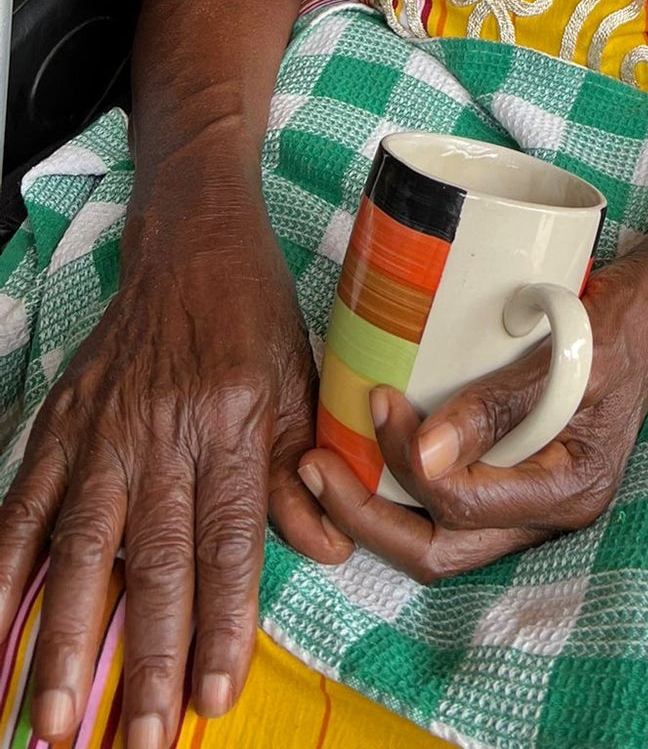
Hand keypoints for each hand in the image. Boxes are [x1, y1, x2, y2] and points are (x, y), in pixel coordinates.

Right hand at [0, 193, 351, 744]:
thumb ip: (302, 472)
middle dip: (145, 661)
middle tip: (136, 741)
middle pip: (153, 564)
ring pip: (82, 549)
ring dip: (64, 641)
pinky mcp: (58, 426)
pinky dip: (2, 578)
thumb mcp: (300, 384)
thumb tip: (323, 552)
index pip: (228, 545)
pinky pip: (22, 511)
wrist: (194, 241)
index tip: (215, 700)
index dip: (222, 626)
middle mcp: (163, 434)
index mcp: (233, 426)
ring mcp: (102, 432)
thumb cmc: (256, 319)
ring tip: (54, 722)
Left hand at [299, 260, 647, 580]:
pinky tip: (373, 453)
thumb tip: (427, 457)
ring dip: (377, 511)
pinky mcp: (520, 476)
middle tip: (314, 469)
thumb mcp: (570, 352)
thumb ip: (502, 404)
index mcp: (569, 489)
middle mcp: (551, 511)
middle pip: (439, 552)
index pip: (463, 507)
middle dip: (366, 519)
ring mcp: (535, 500)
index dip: (408, 464)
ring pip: (439, 539)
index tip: (380, 402)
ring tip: (325, 466)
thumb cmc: (622, 320)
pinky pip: (451, 506)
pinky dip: (405, 488)